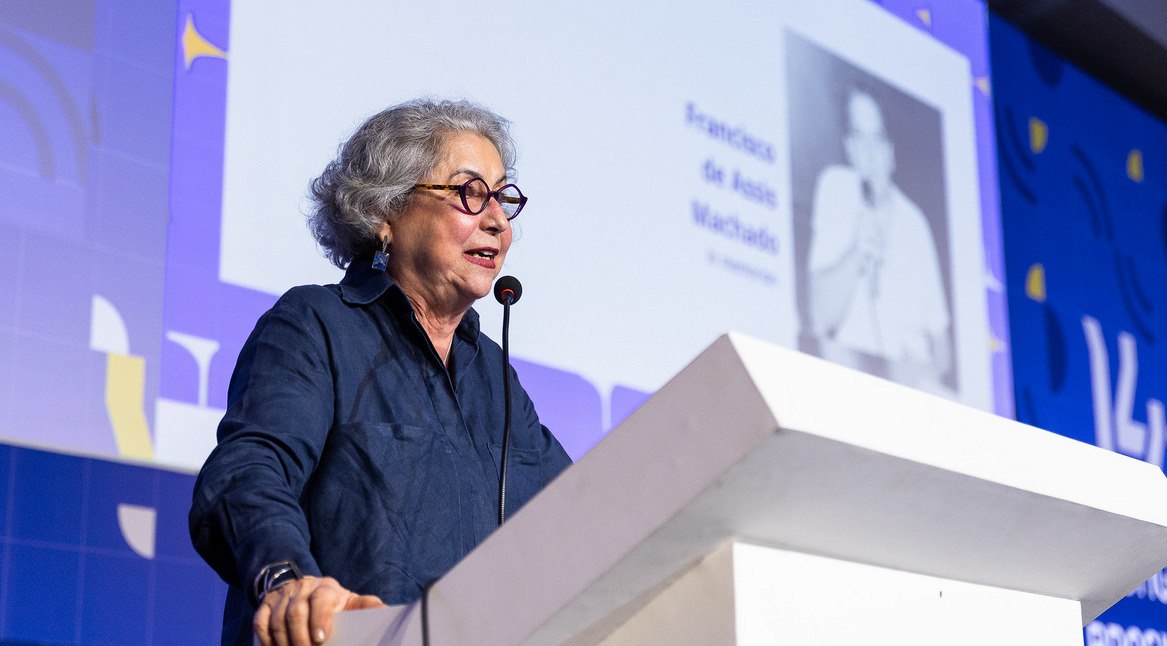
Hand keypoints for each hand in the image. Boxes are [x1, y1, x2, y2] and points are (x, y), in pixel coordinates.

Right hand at [253, 575, 383, 645]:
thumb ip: (365, 605)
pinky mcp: (266, 604)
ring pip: (277, 620)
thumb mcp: (350, 601)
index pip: (320, 599)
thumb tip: (384, 610)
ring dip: (283, 642)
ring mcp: (282, 595)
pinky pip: (260, 622)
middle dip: (300, 638)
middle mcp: (302, 587)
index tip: (320, 640)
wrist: (306, 588)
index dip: (319, 619)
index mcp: (325, 588)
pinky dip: (266, 640)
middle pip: (295, 612)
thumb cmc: (333, 602)